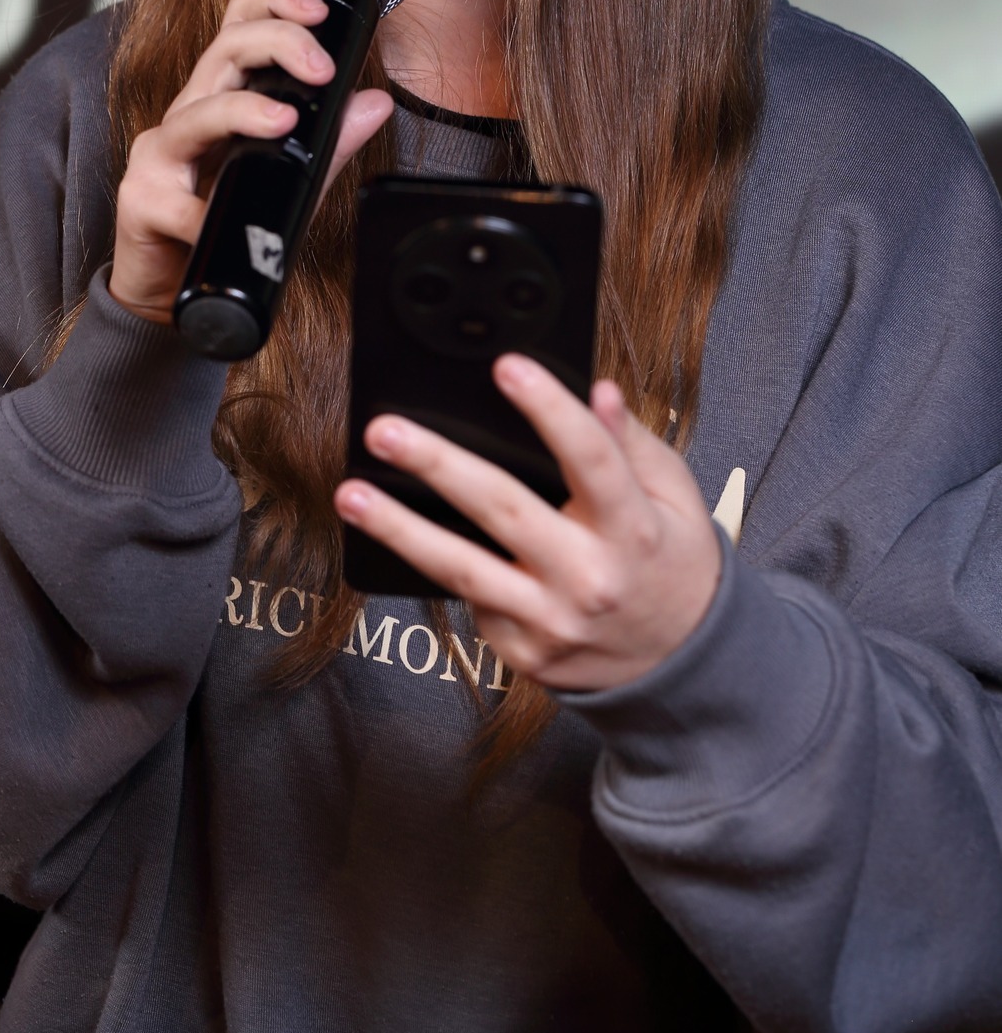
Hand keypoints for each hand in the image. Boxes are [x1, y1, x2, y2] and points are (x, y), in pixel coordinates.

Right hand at [109, 0, 392, 322]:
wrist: (170, 290)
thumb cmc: (226, 223)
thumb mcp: (291, 179)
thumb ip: (331, 142)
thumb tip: (375, 103)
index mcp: (223, 95)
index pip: (241, 24)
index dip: (275, 0)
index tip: (318, 10)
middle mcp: (190, 113)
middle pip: (222, 49)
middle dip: (277, 43)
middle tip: (321, 68)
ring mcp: (161, 155)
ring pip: (194, 113)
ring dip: (240, 111)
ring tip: (282, 122)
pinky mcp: (142, 201)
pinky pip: (173, 201)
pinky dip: (200, 213)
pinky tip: (215, 222)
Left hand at [334, 357, 721, 691]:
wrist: (680, 666)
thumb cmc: (670, 564)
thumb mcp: (673, 499)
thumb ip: (629, 444)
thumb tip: (599, 390)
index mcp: (634, 530)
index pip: (590, 459)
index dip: (548, 409)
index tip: (508, 366)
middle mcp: (588, 578)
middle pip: (504, 511)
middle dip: (438, 465)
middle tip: (385, 431)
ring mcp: (550, 621)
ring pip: (463, 568)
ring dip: (399, 528)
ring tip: (352, 495)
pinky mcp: (520, 650)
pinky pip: (470, 598)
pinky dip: (432, 563)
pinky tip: (395, 533)